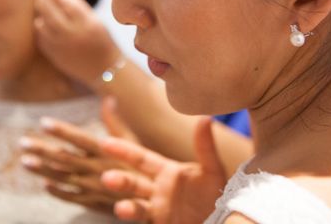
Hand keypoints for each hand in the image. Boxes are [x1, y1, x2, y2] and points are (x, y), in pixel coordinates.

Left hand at [20, 97, 138, 213]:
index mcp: (107, 151)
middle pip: (65, 159)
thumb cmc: (142, 165)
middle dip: (43, 150)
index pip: (80, 139)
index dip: (62, 131)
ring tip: (25, 161)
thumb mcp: (132, 141)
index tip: (43, 122)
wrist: (154, 196)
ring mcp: (94, 187)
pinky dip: (58, 192)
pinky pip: (72, 198)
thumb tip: (108, 98)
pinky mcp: (94, 202)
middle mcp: (97, 169)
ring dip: (43, 170)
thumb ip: (115, 122)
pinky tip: (44, 184)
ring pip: (63, 178)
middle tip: (22, 143)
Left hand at [34, 0, 121, 83]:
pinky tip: (45, 25)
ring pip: (41, 24)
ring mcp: (61, 46)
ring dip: (40, 14)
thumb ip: (78, 7)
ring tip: (43, 9)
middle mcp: (73, 34)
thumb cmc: (102, 41)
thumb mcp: (96, 21)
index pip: (66, 0)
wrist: (105, 70)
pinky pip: (40, 38)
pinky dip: (41, 29)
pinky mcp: (54, 56)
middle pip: (49, 10)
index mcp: (87, 23)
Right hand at [100, 117, 225, 222]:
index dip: (123, 150)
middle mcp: (158, 191)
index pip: (140, 158)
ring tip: (121, 209)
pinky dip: (135, 219)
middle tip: (106, 178)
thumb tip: (204, 118)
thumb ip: (205, 147)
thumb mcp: (213, 171)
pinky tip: (128, 216)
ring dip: (127, 208)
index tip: (105, 143)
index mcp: (167, 172)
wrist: (225, 221)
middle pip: (133, 183)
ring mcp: (159, 211)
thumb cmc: (219, 195)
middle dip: (119, 181)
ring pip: (137, 207)